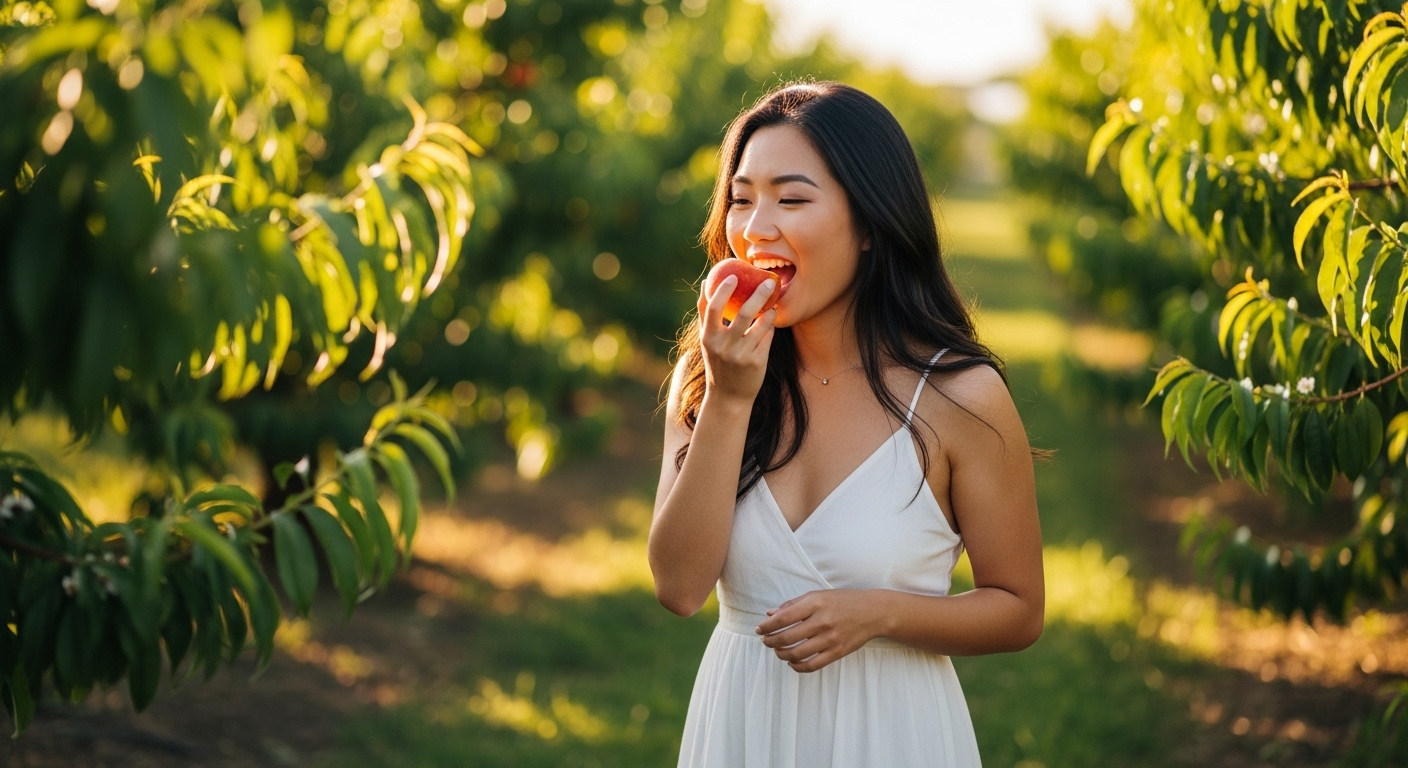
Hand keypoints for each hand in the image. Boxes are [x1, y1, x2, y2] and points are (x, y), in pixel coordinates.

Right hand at [697, 273, 776, 404]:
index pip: (713, 307)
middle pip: (743, 313)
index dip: (722, 289)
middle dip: (758, 294)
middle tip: (768, 282)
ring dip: (769, 311)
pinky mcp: (756, 362)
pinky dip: (770, 327)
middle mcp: (724, 346)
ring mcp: (741, 355)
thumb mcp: (706, 340)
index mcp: (708, 337)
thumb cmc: (718, 361)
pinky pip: (767, 337)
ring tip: (772, 304)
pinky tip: (771, 322)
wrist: (728, 397)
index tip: (733, 275)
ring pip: (760, 325)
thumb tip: (705, 283)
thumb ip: (705, 313)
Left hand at [755, 589, 886, 672]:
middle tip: (765, 641)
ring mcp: (831, 639)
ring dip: (781, 654)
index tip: (759, 629)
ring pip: (797, 653)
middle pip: (787, 638)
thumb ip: (793, 604)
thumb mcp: (818, 595)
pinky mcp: (837, 652)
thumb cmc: (843, 601)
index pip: (783, 618)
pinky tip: (792, 662)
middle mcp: (822, 621)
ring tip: (778, 650)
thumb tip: (770, 615)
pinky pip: (812, 665)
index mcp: (816, 603)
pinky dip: (797, 666)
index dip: (767, 626)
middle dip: (770, 642)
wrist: (873, 612)